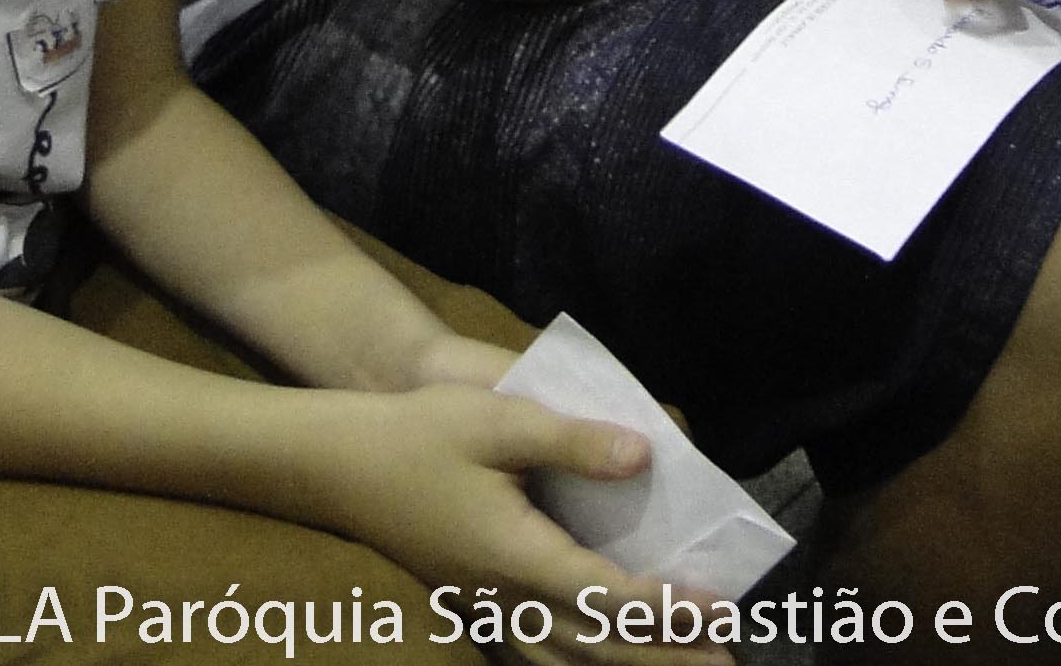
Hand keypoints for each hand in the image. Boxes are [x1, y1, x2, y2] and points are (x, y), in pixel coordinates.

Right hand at [295, 389, 729, 665]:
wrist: (336, 464)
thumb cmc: (418, 433)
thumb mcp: (498, 418)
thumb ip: (573, 440)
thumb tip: (645, 454)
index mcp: (516, 555)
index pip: (606, 596)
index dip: (666, 608)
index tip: (717, 609)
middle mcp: (504, 594)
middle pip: (596, 644)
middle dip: (664, 656)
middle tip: (724, 661)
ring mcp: (485, 604)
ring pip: (566, 657)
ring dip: (629, 665)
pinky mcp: (474, 599)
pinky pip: (538, 648)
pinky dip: (581, 660)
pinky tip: (603, 657)